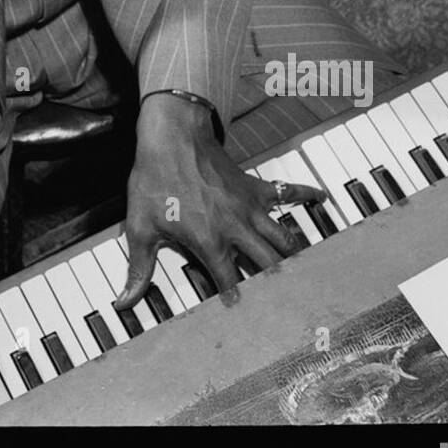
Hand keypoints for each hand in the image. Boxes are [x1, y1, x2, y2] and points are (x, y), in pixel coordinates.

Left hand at [114, 93, 325, 309]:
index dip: (234, 299)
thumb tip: (124, 301)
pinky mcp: (254, 185)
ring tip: (309, 274)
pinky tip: (323, 198)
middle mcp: (236, 227)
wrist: (172, 134)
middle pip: (267, 264)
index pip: (227, 280)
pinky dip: (306, 194)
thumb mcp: (140, 226)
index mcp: (209, 241)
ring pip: (283, 237)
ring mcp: (250, 206)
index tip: (241, 313)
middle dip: (278, 285)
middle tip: (289, 302)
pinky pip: (287, 191)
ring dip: (295, 255)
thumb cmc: (155, 178)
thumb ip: (138, 268)